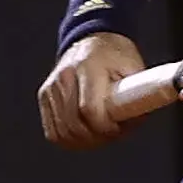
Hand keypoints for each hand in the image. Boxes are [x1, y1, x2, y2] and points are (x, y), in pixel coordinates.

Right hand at [39, 32, 145, 148]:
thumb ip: (138, 94)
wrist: (92, 41)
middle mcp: (64, 75)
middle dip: (96, 138)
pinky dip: (69, 139)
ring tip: (101, 134)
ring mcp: (51, 87)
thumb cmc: (115, 56)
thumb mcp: (134, 68)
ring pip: (62, 132)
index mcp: (88, 66)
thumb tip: (135, 119)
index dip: (105, 128)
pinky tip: (85, 134)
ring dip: (83, 141)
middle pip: (73, 125)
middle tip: (112, 133)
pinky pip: (53, 132)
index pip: (89, 109)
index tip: (117, 129)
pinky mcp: (45, 96)